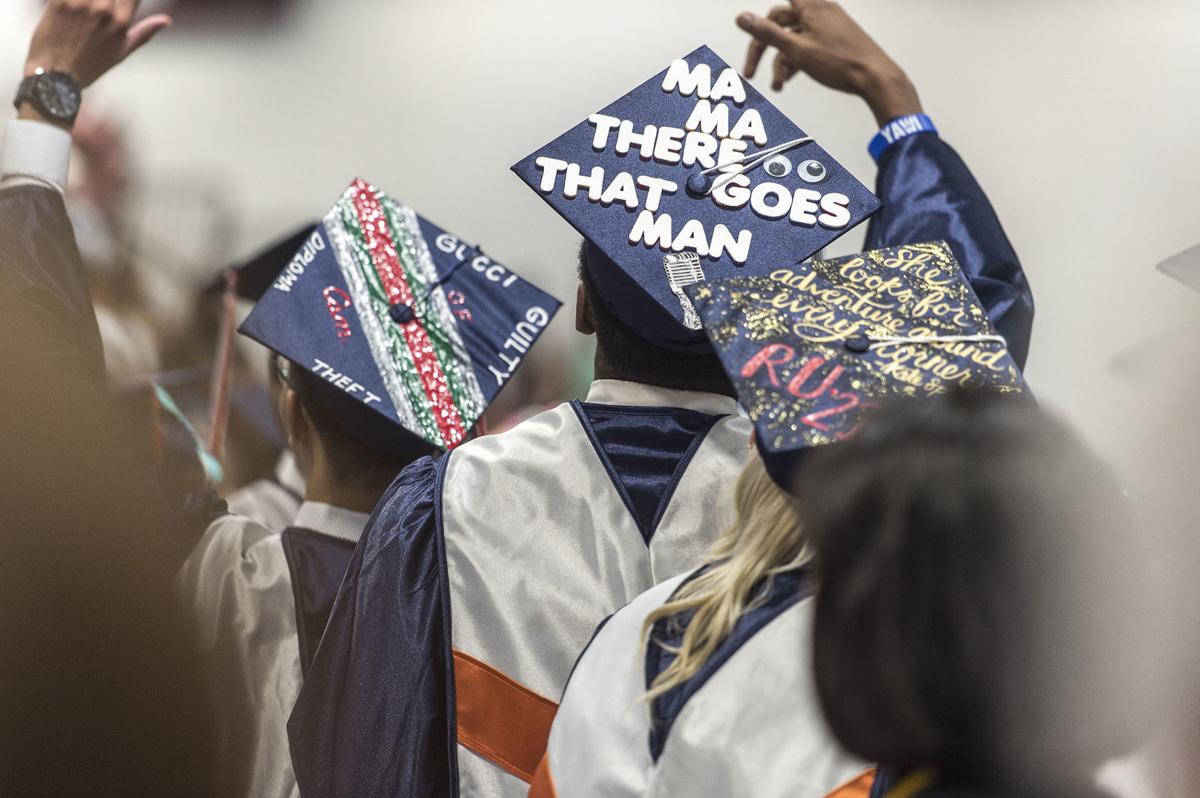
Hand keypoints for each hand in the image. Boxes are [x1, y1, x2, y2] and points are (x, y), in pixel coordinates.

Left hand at [24, 0, 171, 88]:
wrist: (54, 75)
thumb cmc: (88, 67)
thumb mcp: (121, 53)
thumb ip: (144, 33)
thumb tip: (167, 20)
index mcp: (120, 23)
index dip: (127, 0)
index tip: (120, 4)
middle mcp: (102, 11)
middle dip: (103, 2)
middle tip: (95, 14)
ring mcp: (79, 5)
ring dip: (87, 2)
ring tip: (83, 13)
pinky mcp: (58, 2)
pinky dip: (71, 1)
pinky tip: (71, 10)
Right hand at [736, 0, 921, 126]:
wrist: (875, 78)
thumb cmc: (842, 63)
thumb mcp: (797, 50)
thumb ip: (768, 33)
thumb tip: (742, 18)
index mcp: (811, 7)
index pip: (782, 2)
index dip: (767, 12)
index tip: (752, 14)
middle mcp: (820, 11)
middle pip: (781, 21)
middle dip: (763, 47)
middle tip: (750, 70)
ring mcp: (828, 26)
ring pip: (794, 38)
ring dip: (781, 61)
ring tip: (778, 85)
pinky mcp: (834, 40)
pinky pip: (807, 45)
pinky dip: (796, 61)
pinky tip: (790, 79)